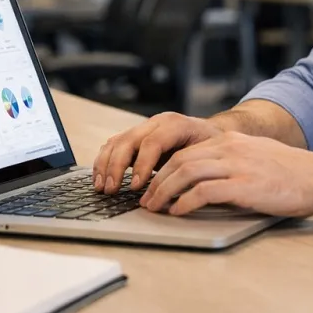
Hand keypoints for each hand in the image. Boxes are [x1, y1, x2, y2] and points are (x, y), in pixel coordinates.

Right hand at [93, 112, 223, 192]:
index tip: (137, 187)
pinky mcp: (135, 137)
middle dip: (117, 167)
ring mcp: (143, 128)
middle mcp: (156, 123)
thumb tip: (177, 190)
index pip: (152, 142)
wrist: (210, 132)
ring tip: (102, 188)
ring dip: (105, 165)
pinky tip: (101, 179)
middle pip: (128, 140)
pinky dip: (104, 162)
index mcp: (175, 124)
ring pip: (116, 142)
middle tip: (113, 190)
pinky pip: (113, 146)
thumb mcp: (209, 153)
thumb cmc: (211, 145)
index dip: (142, 165)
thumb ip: (191, 166)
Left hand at [139, 131, 312, 217]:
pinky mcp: (244, 185)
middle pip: (180, 160)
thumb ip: (233, 162)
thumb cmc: (293, 173)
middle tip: (146, 200)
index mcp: (231, 141)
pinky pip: (204, 191)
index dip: (164, 169)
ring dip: (165, 191)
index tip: (153, 185)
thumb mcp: (257, 157)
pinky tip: (179, 212)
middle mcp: (230, 148)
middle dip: (158, 181)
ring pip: (186, 172)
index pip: (186, 151)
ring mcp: (237, 165)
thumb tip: (209, 180)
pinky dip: (186, 202)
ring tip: (155, 208)